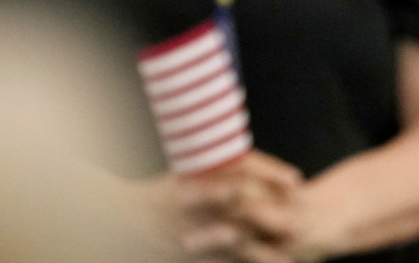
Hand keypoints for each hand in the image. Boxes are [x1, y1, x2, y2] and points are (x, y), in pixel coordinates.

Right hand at [138, 153, 305, 262]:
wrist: (119, 215)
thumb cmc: (158, 192)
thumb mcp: (187, 172)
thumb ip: (219, 169)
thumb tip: (253, 165)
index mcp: (195, 175)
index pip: (240, 168)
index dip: (270, 172)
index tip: (297, 180)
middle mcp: (193, 201)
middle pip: (241, 206)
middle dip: (271, 216)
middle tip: (299, 224)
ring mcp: (189, 229)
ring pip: (232, 241)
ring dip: (261, 252)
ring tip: (288, 260)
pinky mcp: (185, 252)